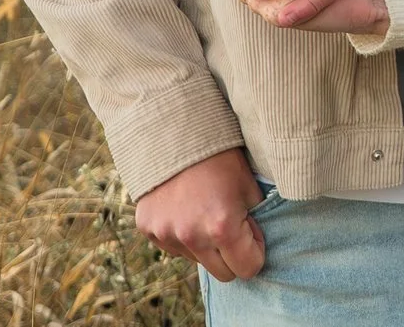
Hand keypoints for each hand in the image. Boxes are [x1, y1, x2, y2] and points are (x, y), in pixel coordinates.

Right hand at [131, 148, 265, 281]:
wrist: (175, 130)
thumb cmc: (221, 157)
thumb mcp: (249, 187)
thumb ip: (254, 221)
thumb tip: (253, 244)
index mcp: (221, 227)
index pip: (248, 269)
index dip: (255, 251)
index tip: (252, 231)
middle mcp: (191, 236)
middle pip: (223, 274)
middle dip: (232, 254)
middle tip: (231, 223)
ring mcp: (166, 234)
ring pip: (197, 260)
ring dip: (205, 244)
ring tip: (205, 208)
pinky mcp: (148, 228)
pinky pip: (174, 246)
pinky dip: (182, 234)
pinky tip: (184, 207)